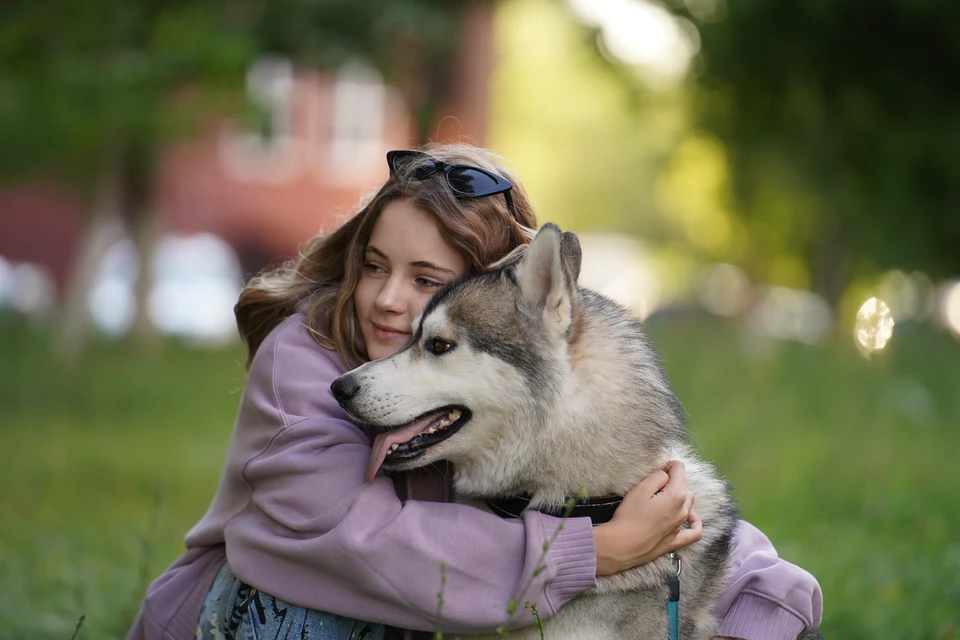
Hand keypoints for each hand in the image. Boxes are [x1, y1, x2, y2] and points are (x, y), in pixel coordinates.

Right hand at [592, 460, 702, 575]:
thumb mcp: (641, 488)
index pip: (679, 469)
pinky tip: (690, 518)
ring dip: (679, 497)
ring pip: (688, 505)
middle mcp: (683, 510)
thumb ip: (658, 476)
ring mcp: (681, 526)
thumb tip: (667, 474)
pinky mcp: (676, 540)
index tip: (657, 470)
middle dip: (673, 482)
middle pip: (684, 487)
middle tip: (654, 485)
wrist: (622, 545)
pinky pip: (694, 532)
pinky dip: (695, 522)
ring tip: (662, 499)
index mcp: (677, 495)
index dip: (668, 465)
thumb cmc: (629, 515)